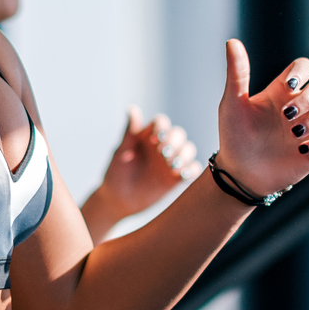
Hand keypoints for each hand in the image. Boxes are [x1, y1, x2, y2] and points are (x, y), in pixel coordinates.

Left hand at [93, 107, 201, 221]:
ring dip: (184, 154)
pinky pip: (192, 169)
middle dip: (174, 142)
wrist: (118, 200)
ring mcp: (171, 161)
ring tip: (173, 165)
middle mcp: (162, 146)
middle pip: (178, 135)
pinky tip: (183, 175)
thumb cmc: (116, 173)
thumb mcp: (121, 152)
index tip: (156, 139)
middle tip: (164, 154)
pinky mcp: (176, 178)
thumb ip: (129, 132)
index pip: (162, 123)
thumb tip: (132, 108)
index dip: (162, 127)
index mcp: (148, 136)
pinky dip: (192, 170)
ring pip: (188, 150)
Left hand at [214, 40, 308, 198]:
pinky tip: (304, 150)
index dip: (302, 71)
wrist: (238, 174)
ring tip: (294, 134)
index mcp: (283, 91)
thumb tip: (232, 42)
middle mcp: (301, 106)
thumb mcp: (232, 104)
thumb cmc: (234, 136)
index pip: (305, 67)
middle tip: (286, 116)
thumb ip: (237, 74)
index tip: (287, 86)